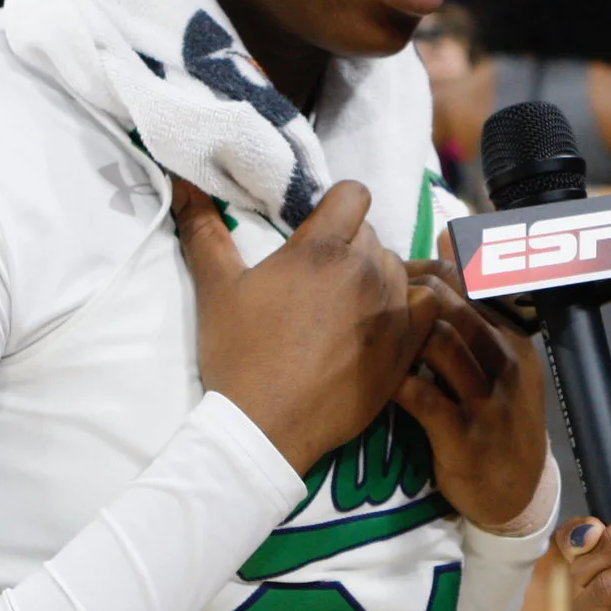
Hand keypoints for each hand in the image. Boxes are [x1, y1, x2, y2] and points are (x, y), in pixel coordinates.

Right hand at [175, 178, 434, 473]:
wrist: (267, 426)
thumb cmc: (239, 355)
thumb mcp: (217, 289)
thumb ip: (204, 231)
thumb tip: (182, 184)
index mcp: (321, 248)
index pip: (353, 194)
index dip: (336, 206)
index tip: (317, 231)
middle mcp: (365, 269)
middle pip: (371, 234)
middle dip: (348, 246)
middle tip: (319, 281)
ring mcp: (392, 307)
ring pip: (397, 267)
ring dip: (376, 277)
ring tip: (346, 307)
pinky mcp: (408, 343)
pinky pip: (427, 303)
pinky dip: (411, 305)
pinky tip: (385, 321)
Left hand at [396, 244, 547, 530]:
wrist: (513, 493)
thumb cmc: (495, 421)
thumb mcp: (498, 368)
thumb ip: (474, 317)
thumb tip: (442, 250)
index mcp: (513, 343)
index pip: (476, 289)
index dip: (435, 273)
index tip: (399, 267)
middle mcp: (505, 366)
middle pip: (458, 310)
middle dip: (412, 294)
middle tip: (373, 291)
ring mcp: (487, 401)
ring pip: (444, 345)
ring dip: (403, 332)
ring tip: (370, 326)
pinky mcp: (463, 436)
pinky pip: (425, 398)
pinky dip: (396, 382)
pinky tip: (375, 376)